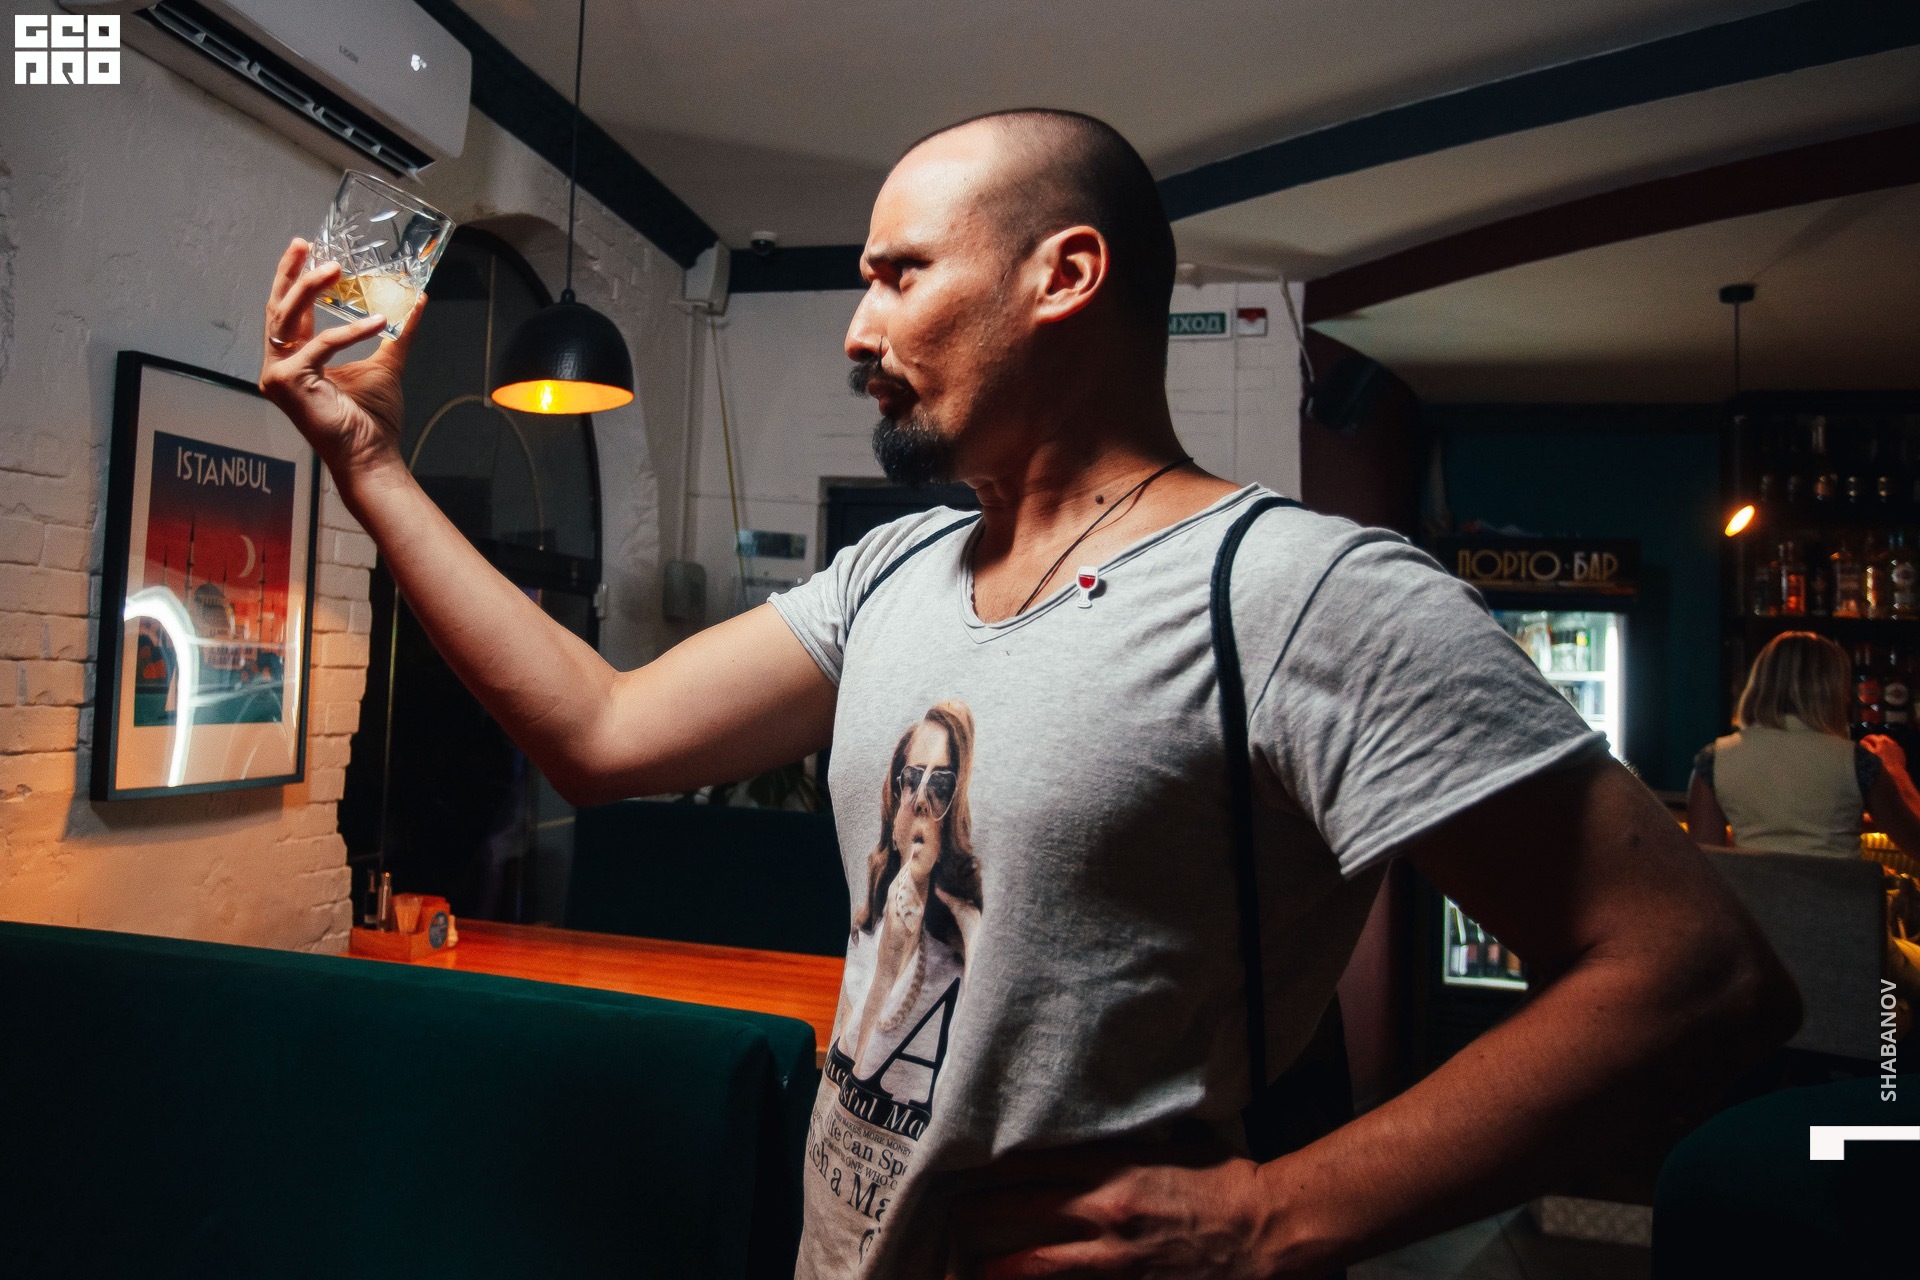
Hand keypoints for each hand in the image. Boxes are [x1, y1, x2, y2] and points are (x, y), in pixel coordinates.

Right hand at [257, 238, 422, 478]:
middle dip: (291, 272)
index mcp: (297, 357)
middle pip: (279, 307)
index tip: (305, 247)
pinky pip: (320, 345)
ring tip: (338, 268)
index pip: (290, 310)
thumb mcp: (386, 362)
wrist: (370, 454)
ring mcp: (277, 374)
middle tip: (306, 244)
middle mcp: (280, 364)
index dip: (294, 277)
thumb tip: (418, 299)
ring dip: (312, 289)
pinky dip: (350, 333)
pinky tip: (378, 323)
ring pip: (289, 317)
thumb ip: (398, 331)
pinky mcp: (286, 382)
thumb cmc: (372, 418)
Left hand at [950, 1142, 1281, 1278]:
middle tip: (951, 1216)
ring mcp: (1116, 1257)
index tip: (966, 1166)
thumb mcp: (1172, 1145)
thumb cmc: (1225, 1181)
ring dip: (999, 1268)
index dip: (994, 1166)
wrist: (1266, 1230)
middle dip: (978, 1213)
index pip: (1035, 1161)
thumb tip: (1092, 1137)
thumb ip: (1127, 1146)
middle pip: (1022, 1209)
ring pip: (1037, 1264)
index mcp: (1115, 1167)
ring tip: (971, 1271)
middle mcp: (1106, 1210)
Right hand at [1862, 733, 1907, 774]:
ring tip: (1879, 749)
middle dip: (1875, 739)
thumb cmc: (1883, 763)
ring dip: (1883, 743)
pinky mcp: (1901, 751)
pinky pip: (1894, 747)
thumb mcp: (1872, 754)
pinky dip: (1890, 748)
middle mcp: (1890, 741)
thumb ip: (1867, 746)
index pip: (1872, 736)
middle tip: (1871, 744)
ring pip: (1888, 741)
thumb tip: (1862, 742)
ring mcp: (1896, 746)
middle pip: (1881, 737)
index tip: (1863, 741)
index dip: (1866, 738)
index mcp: (1881, 741)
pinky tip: (1887, 754)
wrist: (1896, 770)